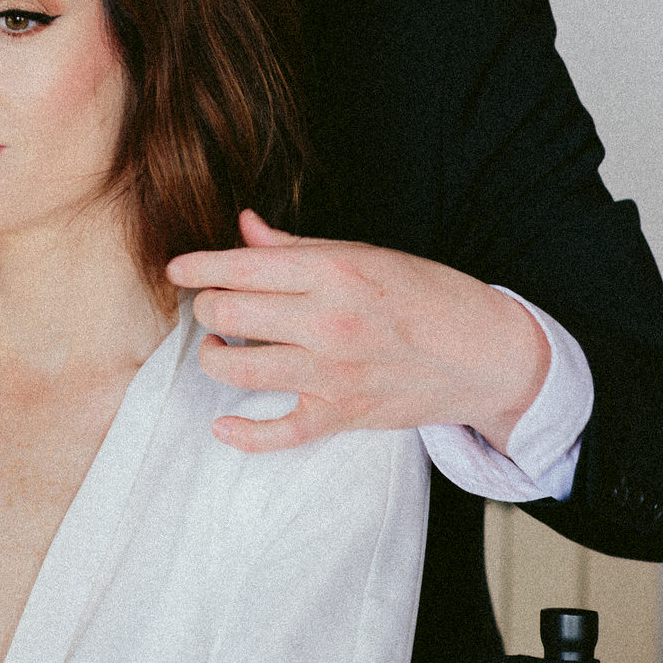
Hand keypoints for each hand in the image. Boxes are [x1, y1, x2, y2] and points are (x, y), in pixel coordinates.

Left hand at [168, 210, 547, 453]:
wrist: (485, 354)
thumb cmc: (426, 294)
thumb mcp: (365, 254)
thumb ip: (296, 245)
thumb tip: (244, 226)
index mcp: (333, 271)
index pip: (241, 266)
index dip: (198, 266)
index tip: (177, 269)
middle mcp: (327, 321)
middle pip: (227, 315)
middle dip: (206, 309)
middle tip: (212, 307)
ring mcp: (331, 373)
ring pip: (236, 371)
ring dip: (214, 358)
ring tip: (223, 348)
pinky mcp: (340, 416)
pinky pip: (275, 434)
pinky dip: (241, 436)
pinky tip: (224, 426)